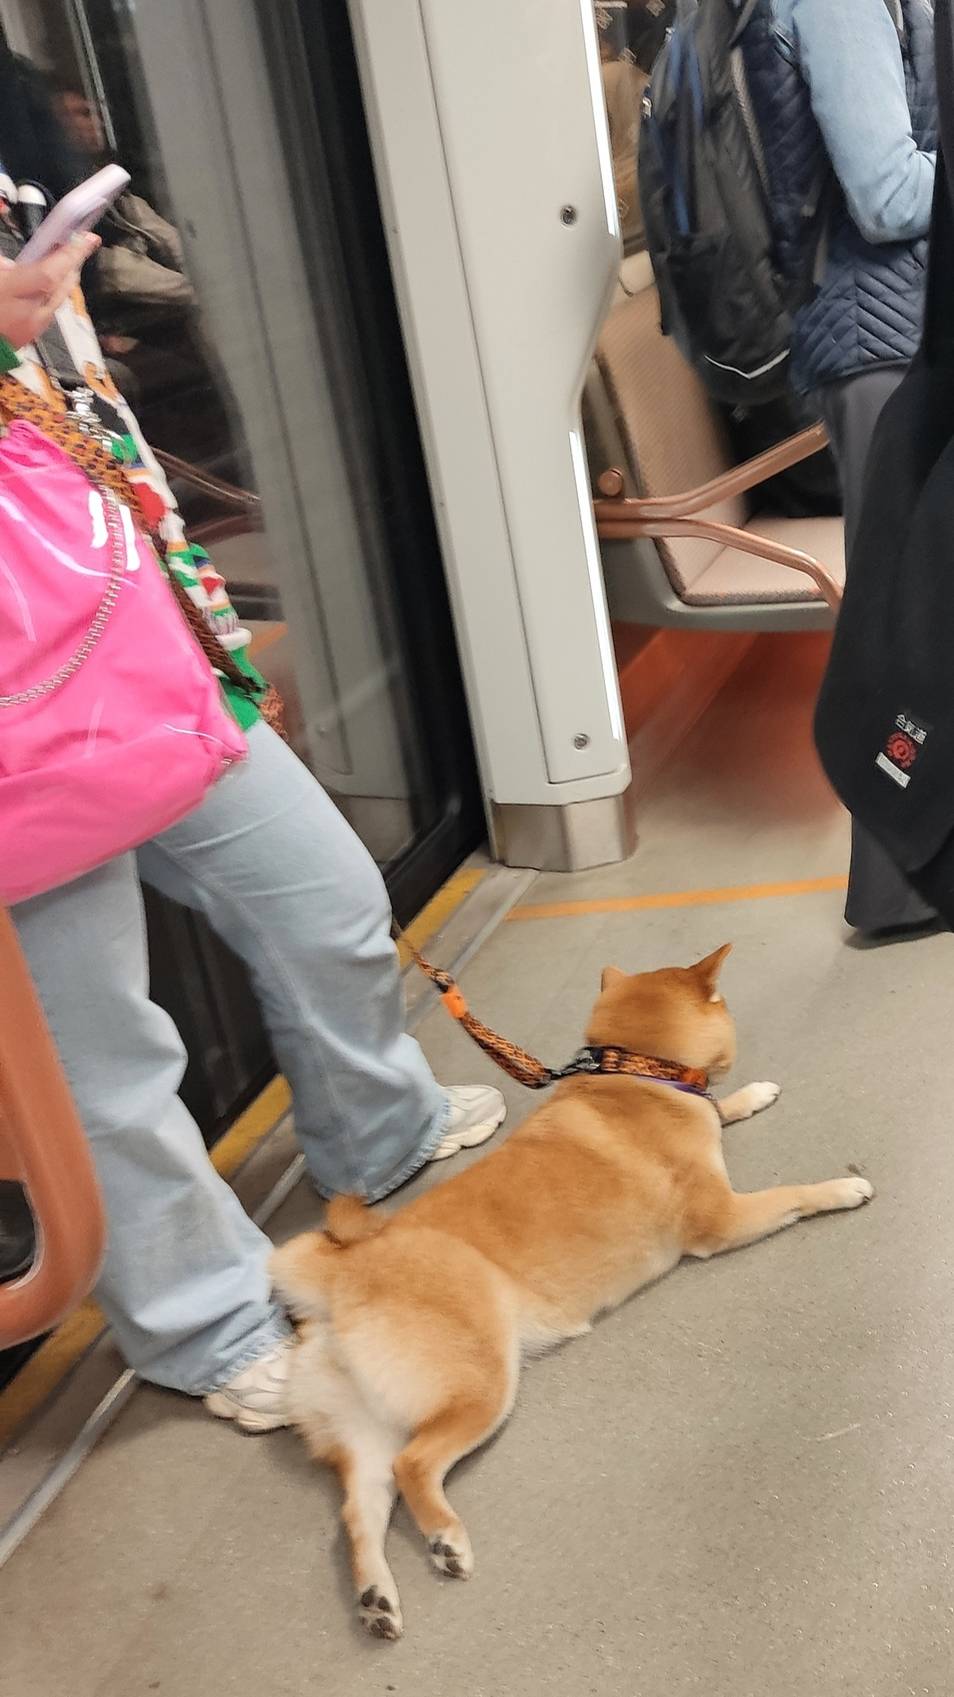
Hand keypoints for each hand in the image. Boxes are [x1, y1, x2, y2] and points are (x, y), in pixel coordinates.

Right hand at [0, 233, 99, 349]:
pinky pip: (49, 311)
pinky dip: (53, 294)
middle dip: (72, 262)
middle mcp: (25, 313)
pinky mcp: (30, 337)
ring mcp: (30, 328)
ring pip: (58, 299)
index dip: (70, 254)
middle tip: (80, 243)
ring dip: (64, 278)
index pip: (49, 272)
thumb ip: (1, 266)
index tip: (87, 238)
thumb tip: (12, 264)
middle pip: (61, 285)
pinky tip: (47, 286)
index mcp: (8, 293)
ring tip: (65, 260)